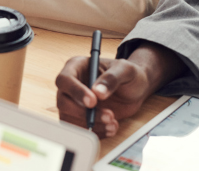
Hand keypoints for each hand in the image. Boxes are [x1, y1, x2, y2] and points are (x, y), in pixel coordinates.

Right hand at [55, 43, 183, 137]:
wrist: (135, 89)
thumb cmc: (128, 74)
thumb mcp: (125, 70)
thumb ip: (112, 78)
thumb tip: (98, 92)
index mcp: (77, 67)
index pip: (65, 80)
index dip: (76, 92)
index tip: (93, 102)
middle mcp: (71, 85)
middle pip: (63, 102)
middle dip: (84, 113)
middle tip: (108, 116)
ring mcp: (73, 103)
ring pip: (70, 119)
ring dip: (91, 125)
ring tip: (112, 122)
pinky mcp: (80, 118)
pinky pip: (79, 129)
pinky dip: (95, 132)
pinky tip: (110, 128)